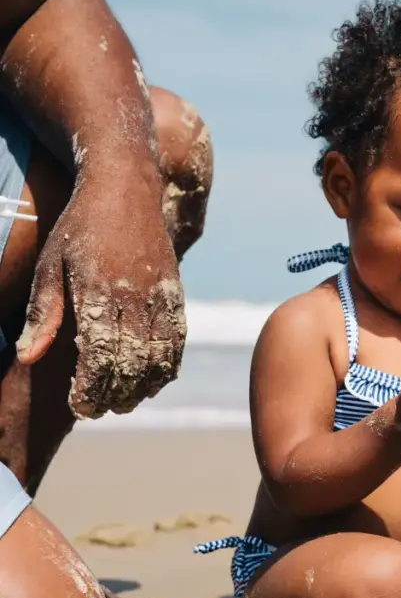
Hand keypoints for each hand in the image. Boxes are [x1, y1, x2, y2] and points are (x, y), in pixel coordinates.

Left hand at [17, 173, 184, 419]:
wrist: (127, 186)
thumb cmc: (79, 227)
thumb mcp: (50, 266)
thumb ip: (42, 313)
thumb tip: (26, 357)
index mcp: (100, 291)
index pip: (98, 356)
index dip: (91, 389)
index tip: (79, 407)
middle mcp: (136, 297)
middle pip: (130, 364)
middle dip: (115, 394)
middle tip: (98, 411)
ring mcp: (161, 297)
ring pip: (158, 358)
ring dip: (143, 387)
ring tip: (124, 403)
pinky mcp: (177, 295)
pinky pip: (177, 343)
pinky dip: (167, 368)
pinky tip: (153, 382)